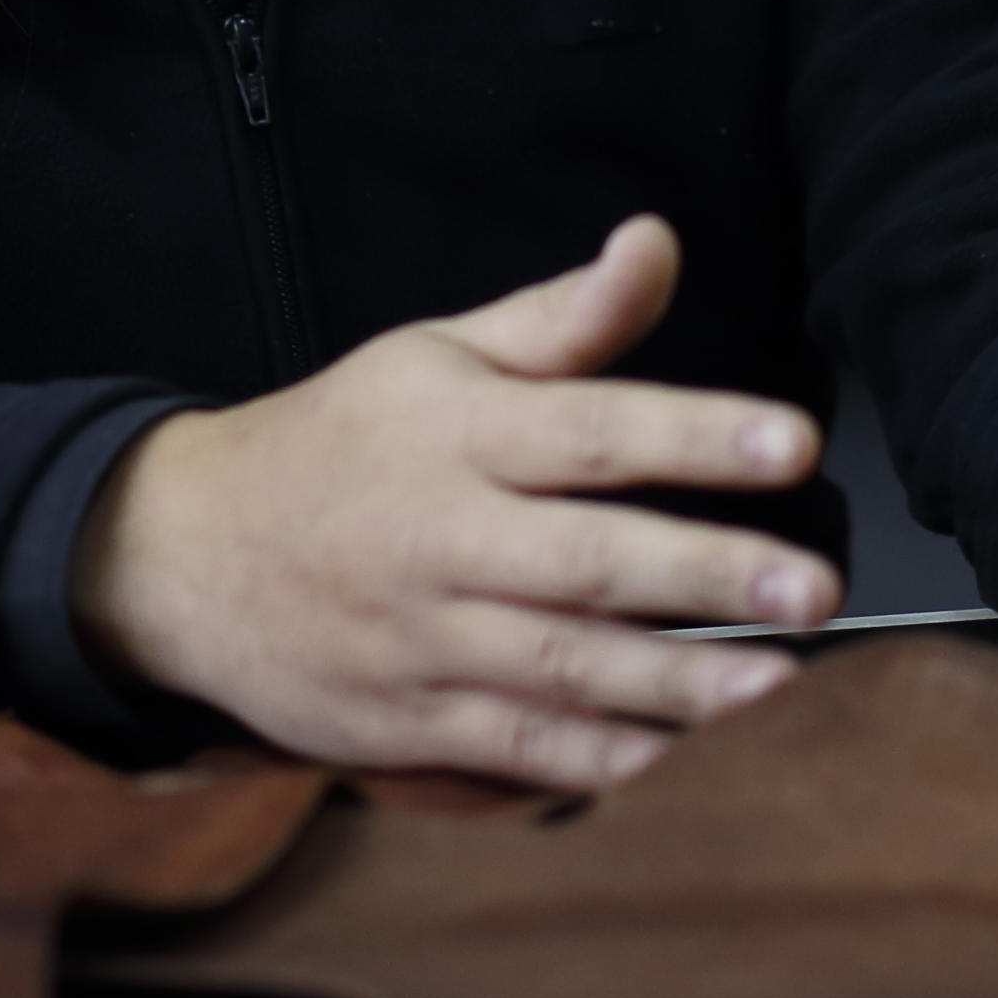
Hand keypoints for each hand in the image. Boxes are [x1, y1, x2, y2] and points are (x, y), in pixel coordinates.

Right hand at [70, 213, 841, 788]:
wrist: (182, 555)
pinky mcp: (403, 722)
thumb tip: (656, 242)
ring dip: (676, 680)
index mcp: (454, 431)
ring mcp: (420, 639)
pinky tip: (673, 747)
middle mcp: (440, 536)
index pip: (590, 429)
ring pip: (560, 666)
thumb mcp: (434, 355)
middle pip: (588, 558)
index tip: (792, 440)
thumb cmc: (342, 441)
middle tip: (815, 587)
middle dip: (708, 573)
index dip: (694, 433)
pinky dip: (594, 755)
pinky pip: (512, 747)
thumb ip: (562, 319)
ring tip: (778, 679)